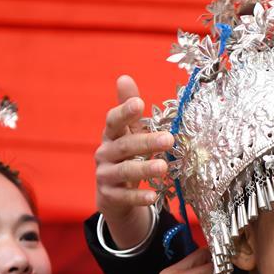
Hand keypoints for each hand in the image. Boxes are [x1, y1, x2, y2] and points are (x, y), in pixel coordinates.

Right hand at [95, 75, 174, 247]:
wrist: (113, 195)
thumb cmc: (126, 156)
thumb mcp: (128, 133)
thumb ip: (128, 110)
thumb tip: (124, 77)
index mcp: (111, 135)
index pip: (114, 121)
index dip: (124, 111)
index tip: (139, 102)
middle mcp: (105, 153)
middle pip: (125, 146)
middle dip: (146, 142)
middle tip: (169, 139)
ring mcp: (105, 176)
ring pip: (125, 171)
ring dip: (144, 168)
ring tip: (164, 168)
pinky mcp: (109, 196)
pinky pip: (125, 197)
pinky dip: (139, 196)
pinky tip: (154, 195)